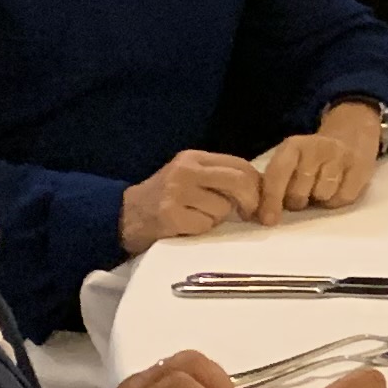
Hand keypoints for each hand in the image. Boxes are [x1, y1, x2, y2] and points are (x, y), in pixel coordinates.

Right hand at [121, 149, 260, 252]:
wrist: (124, 216)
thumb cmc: (165, 199)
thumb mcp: (190, 178)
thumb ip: (219, 178)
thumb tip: (263, 188)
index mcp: (193, 157)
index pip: (240, 164)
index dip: (257, 184)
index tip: (260, 200)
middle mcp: (185, 170)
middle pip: (238, 181)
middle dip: (250, 201)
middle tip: (248, 215)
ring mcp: (176, 192)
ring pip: (222, 207)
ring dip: (217, 218)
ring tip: (198, 217)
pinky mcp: (170, 215)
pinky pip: (205, 224)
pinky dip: (201, 230)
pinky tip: (186, 227)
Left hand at [250, 101, 387, 219]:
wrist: (350, 136)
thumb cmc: (312, 158)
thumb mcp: (290, 160)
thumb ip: (274, 181)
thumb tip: (259, 212)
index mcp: (293, 146)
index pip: (278, 174)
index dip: (271, 199)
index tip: (268, 220)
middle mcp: (316, 148)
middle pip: (299, 191)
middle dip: (297, 200)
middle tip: (302, 195)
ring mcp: (340, 156)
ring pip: (323, 195)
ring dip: (320, 199)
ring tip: (320, 188)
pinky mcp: (360, 167)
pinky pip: (343, 198)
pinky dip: (337, 200)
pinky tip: (337, 188)